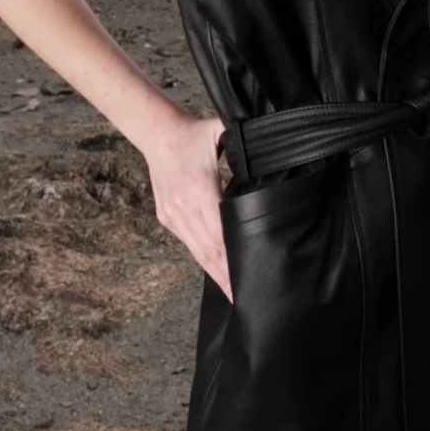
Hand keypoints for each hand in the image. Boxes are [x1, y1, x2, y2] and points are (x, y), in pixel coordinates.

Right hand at [142, 111, 232, 302]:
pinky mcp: (167, 217)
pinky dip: (202, 259)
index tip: (248, 275)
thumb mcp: (221, 132)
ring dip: (215, 273)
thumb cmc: (195, 134)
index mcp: (200, 190)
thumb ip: (245, 145)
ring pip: (198, 251)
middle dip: (228, 275)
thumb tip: (271, 152)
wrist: (158, 134)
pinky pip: (188, 243)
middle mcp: (184, 207)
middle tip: (246, 297)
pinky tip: (215, 271)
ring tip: (232, 294)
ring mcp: (173, 215)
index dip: (234, 257)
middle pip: (210, 250)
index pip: (221, 232)